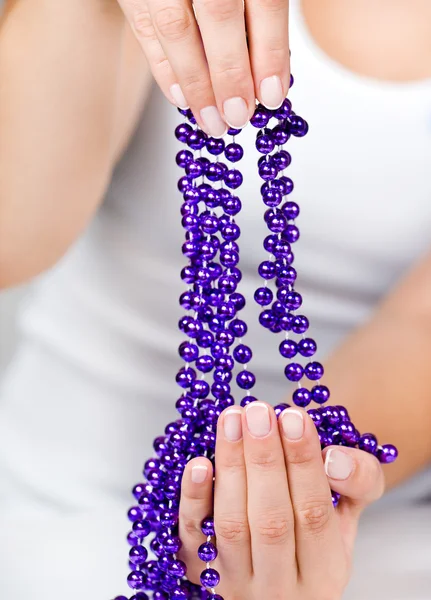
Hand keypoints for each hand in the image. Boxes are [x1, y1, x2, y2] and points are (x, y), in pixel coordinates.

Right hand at [117, 0, 289, 135]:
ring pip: (175, 27)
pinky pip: (144, 28)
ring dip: (195, 84)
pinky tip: (180, 98)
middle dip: (230, 75)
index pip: (264, 2)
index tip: (271, 97)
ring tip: (211, 122)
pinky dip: (163, 68)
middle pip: (218, 15)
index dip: (269, 53)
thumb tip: (268, 74)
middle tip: (238, 118)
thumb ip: (261, 11)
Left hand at [179, 402, 384, 598]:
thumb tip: (334, 457)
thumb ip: (358, 480)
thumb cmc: (313, 528)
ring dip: (232, 465)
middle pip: (271, 520)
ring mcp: (235, 582)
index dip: (303, 464)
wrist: (274, 574)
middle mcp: (279, 586)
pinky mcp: (198, 572)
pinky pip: (193, 538)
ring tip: (234, 418)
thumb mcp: (348, 511)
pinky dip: (193, 500)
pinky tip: (198, 463)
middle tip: (259, 410)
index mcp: (324, 572)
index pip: (315, 514)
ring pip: (232, 524)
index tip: (294, 417)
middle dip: (264, 459)